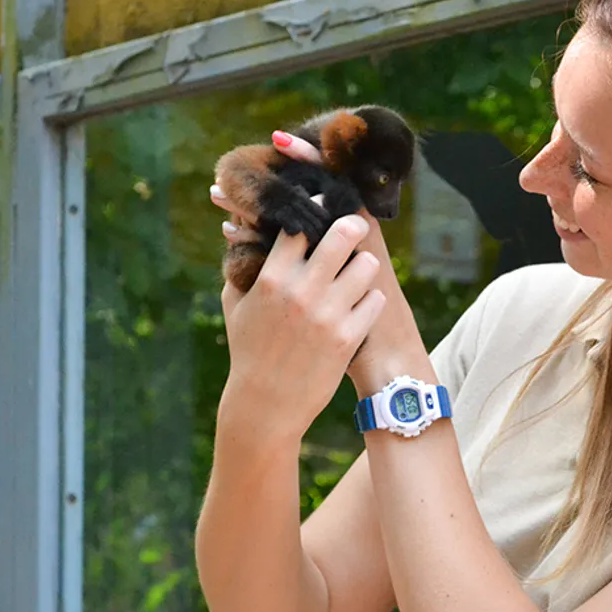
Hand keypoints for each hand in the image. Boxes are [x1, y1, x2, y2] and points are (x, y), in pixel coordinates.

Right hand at [210, 130, 428, 397]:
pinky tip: (361, 303)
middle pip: (343, 234)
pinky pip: (375, 299)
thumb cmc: (248, 350)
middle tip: (355, 227)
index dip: (314, 211)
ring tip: (357, 272)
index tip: (323, 207)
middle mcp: (301, 291)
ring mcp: (328, 314)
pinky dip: (371, 298)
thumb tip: (238, 226)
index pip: (301, 224)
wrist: (265, 404)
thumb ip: (241, 263)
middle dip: (352, 226)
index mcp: (271, 277)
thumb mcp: (235, 303)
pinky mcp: (348, 337)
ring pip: (367, 264)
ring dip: (364, 265)